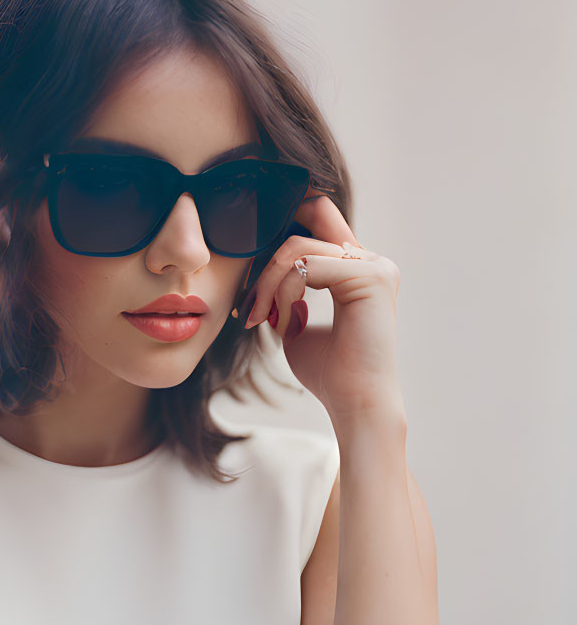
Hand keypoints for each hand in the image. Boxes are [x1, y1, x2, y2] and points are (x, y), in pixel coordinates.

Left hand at [242, 190, 404, 423]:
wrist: (352, 402)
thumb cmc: (327, 372)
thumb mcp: (296, 325)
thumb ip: (285, 295)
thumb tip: (263, 277)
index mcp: (356, 269)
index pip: (316, 222)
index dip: (277, 237)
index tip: (249, 275)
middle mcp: (370, 261)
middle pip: (299, 235)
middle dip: (264, 271)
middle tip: (249, 310)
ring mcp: (374, 265)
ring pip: (297, 250)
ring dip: (268, 285)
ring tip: (261, 319)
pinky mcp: (371, 276)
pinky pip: (306, 267)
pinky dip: (283, 293)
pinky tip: (284, 324)